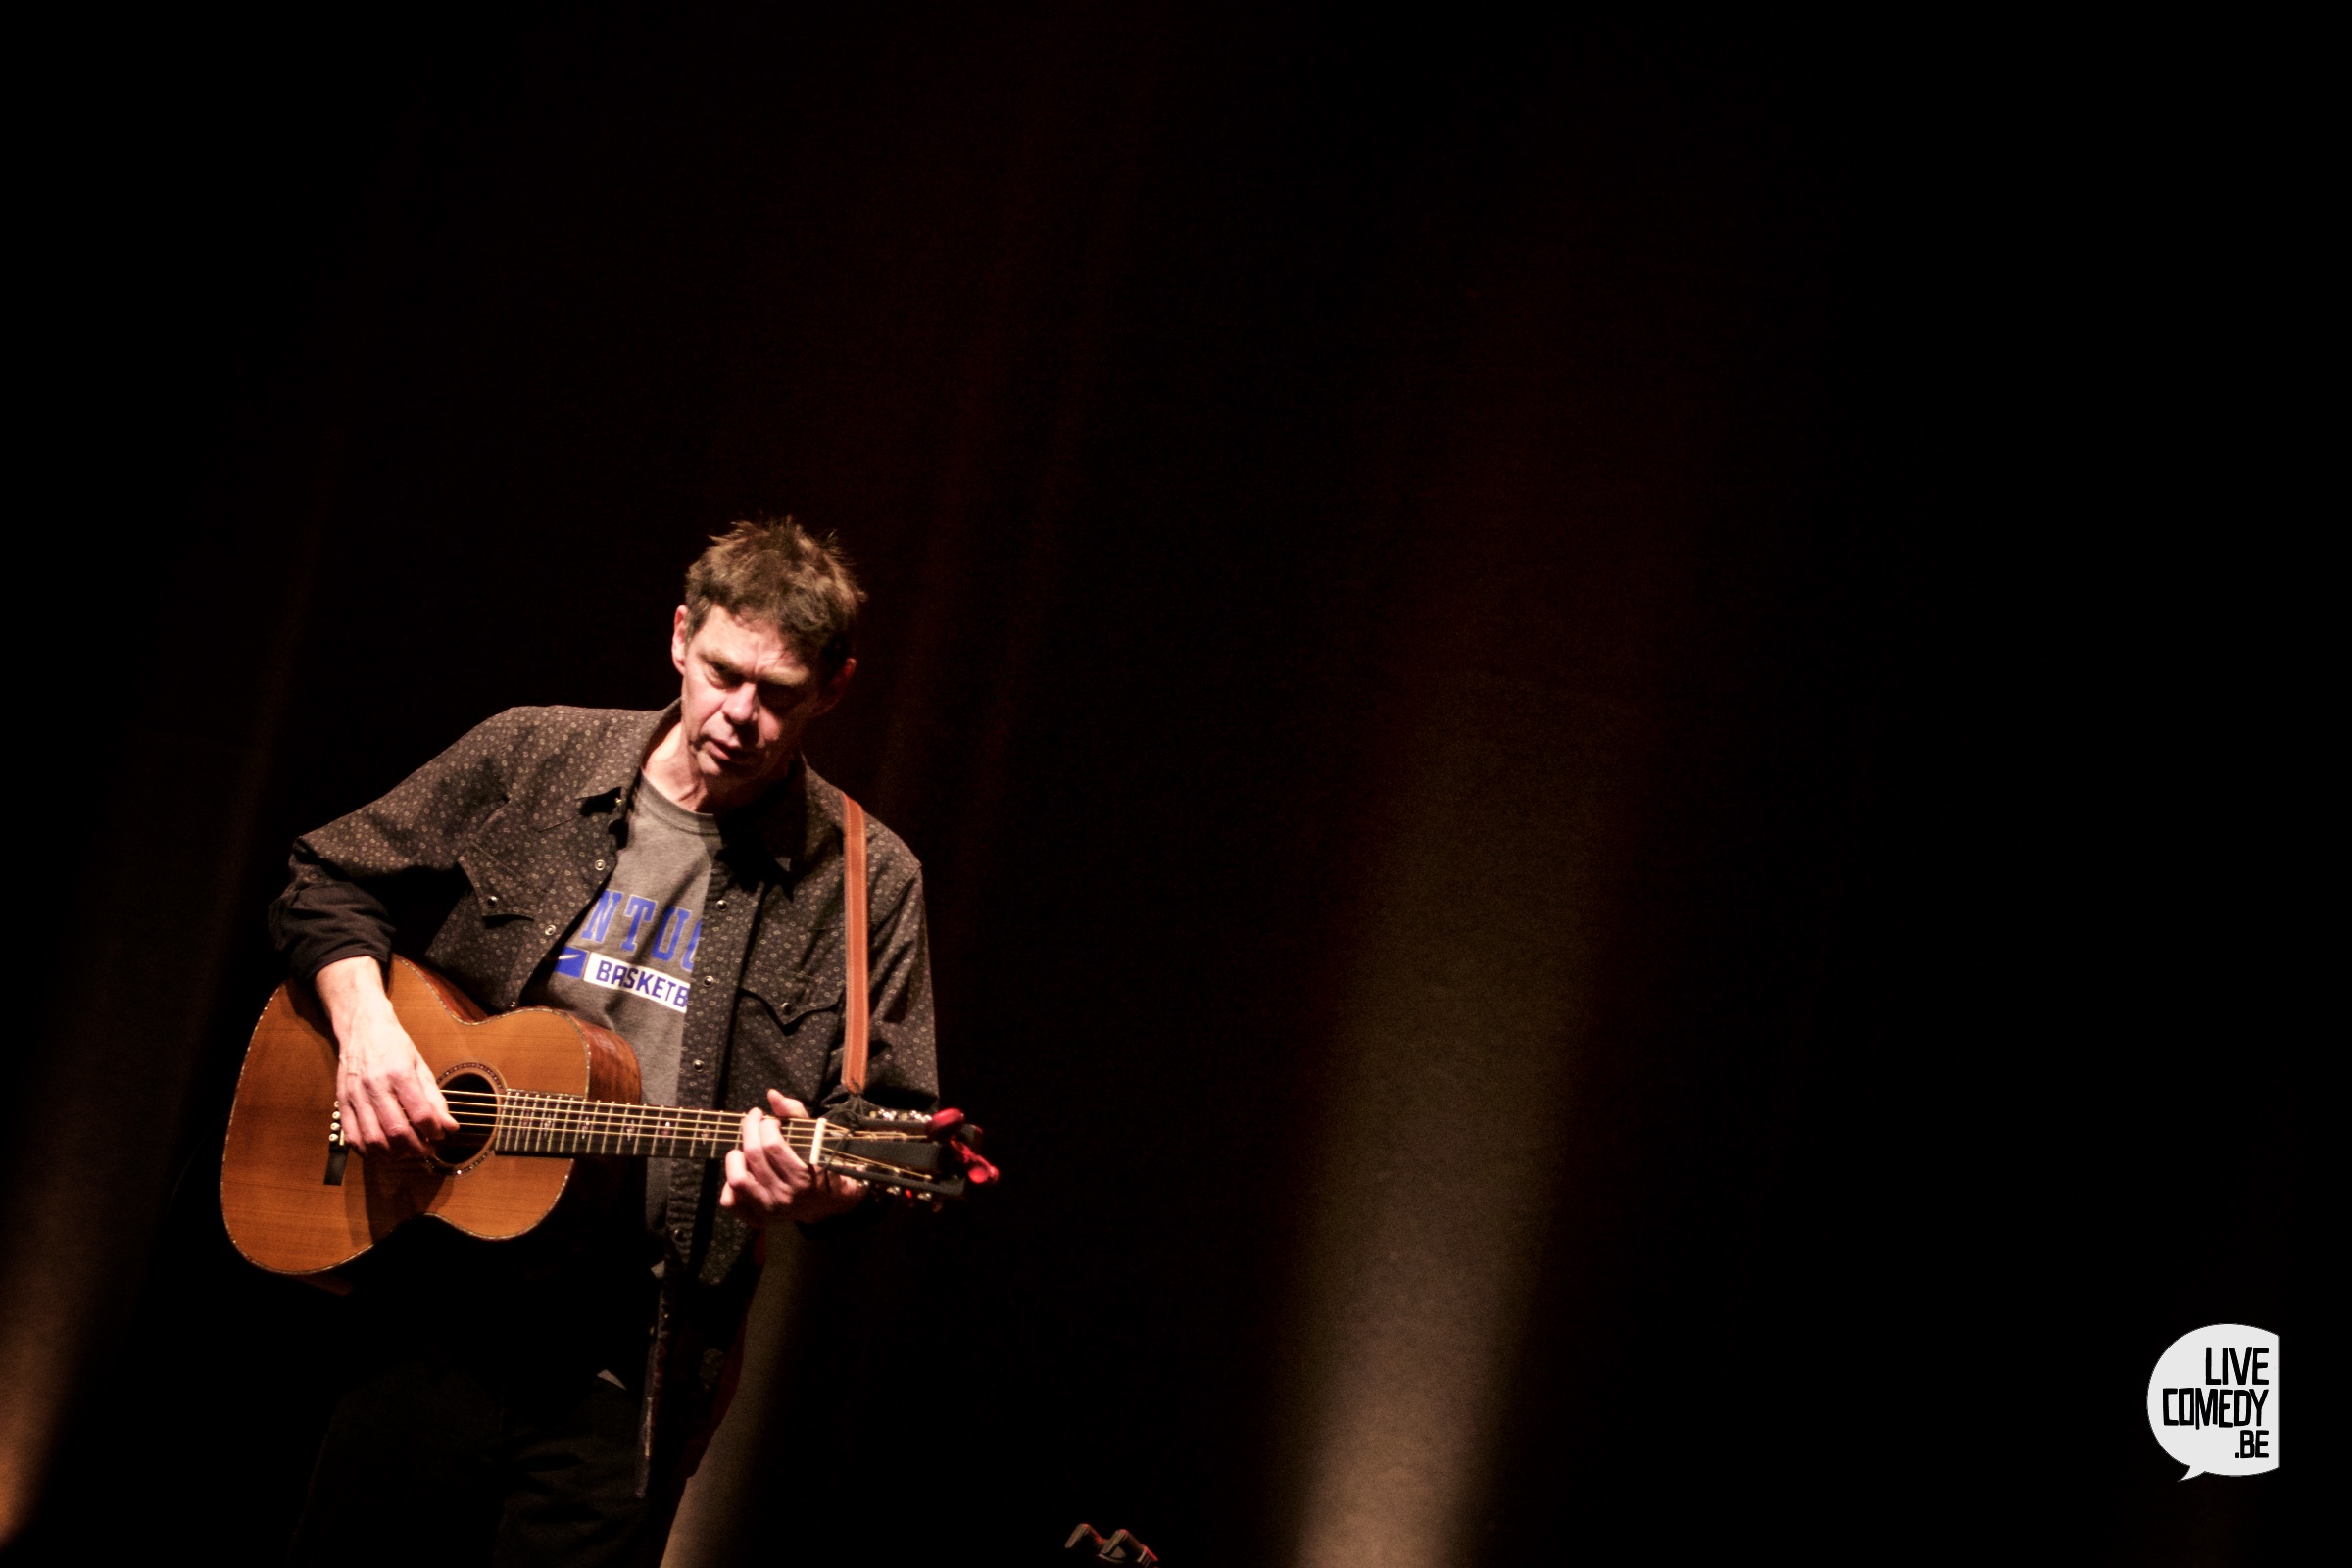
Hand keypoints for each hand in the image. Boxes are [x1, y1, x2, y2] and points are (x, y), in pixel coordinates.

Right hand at [315, 955, 457, 1160]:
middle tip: (428, 1150)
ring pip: (373, 1139)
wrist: (361, 1028)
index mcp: (399, 1074)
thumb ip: (435, 1098)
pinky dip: (369, 1152)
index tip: (442, 1136)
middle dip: (416, 1148)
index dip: (434, 1131)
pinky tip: (384, 1152)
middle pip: (396, 1131)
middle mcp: (375, 1087)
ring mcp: (355, 1097)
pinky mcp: (342, 1104)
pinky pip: (353, 1137)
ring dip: (394, 1154)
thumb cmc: (394, 1045)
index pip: (420, 1113)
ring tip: (408, 1153)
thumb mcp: (421, 1065)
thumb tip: (450, 1126)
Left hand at [720, 1090, 865, 1224]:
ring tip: (744, 1148)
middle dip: (749, 1129)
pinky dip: (729, 1184)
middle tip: (753, 1120)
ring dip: (736, 1156)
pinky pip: (730, 1201)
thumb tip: (772, 1094)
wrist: (831, 1203)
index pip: (772, 1145)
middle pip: (753, 1156)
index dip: (766, 1124)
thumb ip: (795, 1114)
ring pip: (737, 1179)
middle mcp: (784, 1196)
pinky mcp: (757, 1219)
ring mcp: (769, 1210)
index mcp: (802, 1177)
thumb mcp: (816, 1138)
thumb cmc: (823, 1164)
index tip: (771, 1120)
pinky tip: (744, 1171)